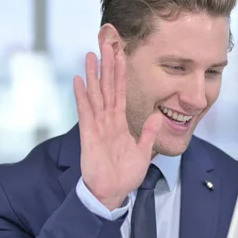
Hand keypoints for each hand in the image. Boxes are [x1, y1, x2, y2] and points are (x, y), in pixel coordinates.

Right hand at [73, 40, 163, 209]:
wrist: (112, 193)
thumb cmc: (125, 174)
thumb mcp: (143, 152)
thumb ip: (149, 133)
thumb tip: (158, 115)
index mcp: (120, 123)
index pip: (121, 93)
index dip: (121, 74)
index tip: (121, 55)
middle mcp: (108, 121)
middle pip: (107, 87)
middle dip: (107, 66)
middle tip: (106, 44)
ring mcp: (97, 126)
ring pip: (95, 95)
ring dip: (93, 75)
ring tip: (90, 55)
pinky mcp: (89, 135)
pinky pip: (85, 112)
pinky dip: (82, 96)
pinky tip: (78, 80)